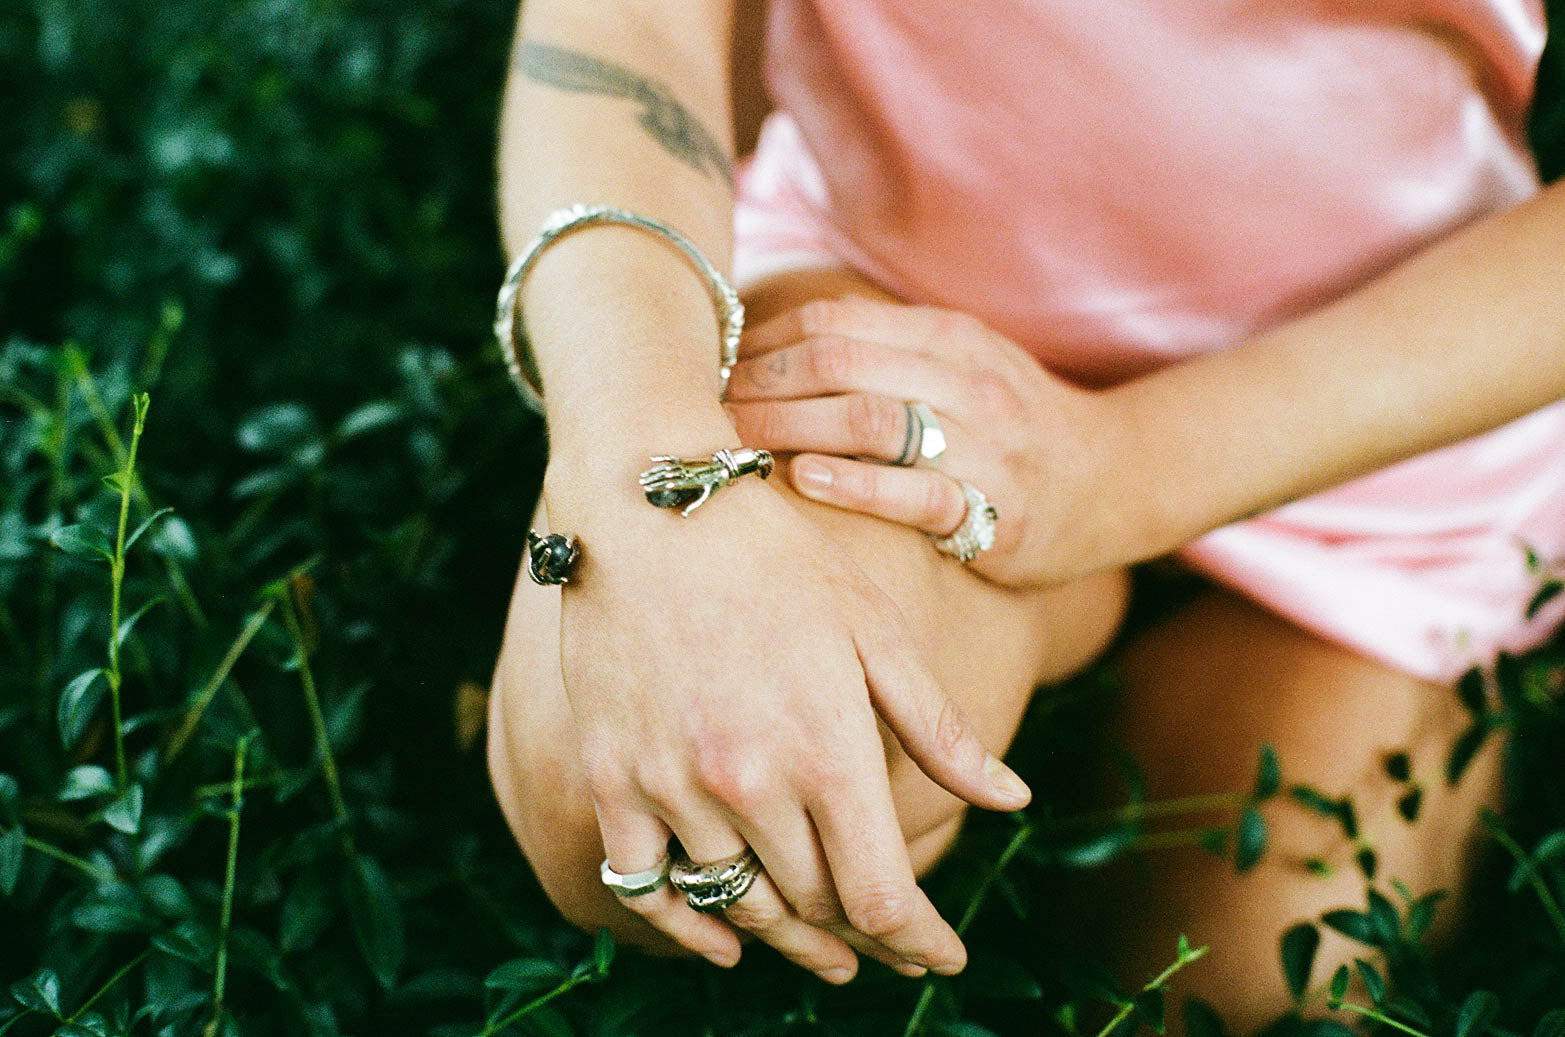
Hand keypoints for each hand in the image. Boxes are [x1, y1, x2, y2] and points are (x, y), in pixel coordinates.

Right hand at [546, 475, 1032, 983]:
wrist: (649, 502)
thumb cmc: (779, 556)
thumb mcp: (874, 631)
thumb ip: (940, 729)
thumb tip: (1014, 802)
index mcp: (827, 750)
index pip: (883, 895)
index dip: (920, 941)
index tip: (944, 958)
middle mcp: (748, 783)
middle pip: (816, 907)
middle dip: (864, 938)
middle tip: (891, 949)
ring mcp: (670, 787)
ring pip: (739, 904)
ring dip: (787, 937)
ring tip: (824, 953)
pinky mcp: (610, 778)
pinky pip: (647, 887)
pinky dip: (688, 926)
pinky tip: (722, 940)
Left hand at [724, 296, 1138, 586]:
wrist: (1116, 478)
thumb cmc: (1015, 422)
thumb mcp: (962, 362)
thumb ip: (886, 347)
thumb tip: (776, 341)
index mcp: (949, 338)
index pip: (832, 324)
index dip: (762, 343)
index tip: (715, 369)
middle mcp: (965, 382)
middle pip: (837, 363)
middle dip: (759, 383)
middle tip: (706, 410)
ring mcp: (982, 446)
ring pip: (867, 419)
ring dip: (786, 427)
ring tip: (733, 442)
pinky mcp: (993, 512)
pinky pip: (912, 494)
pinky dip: (851, 484)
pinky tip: (801, 479)